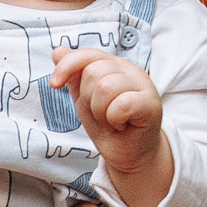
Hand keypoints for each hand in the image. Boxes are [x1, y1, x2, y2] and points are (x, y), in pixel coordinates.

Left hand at [52, 45, 168, 206]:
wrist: (128, 154)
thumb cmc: (109, 126)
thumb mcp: (85, 99)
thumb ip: (74, 75)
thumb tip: (58, 51)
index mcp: (114, 65)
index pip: (87, 54)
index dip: (66, 66)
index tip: (54, 85)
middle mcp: (130, 70)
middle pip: (93, 73)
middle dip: (88, 100)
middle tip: (101, 114)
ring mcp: (143, 85)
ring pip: (105, 88)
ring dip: (101, 112)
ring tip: (111, 120)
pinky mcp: (151, 103)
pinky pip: (122, 105)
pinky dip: (114, 119)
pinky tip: (120, 124)